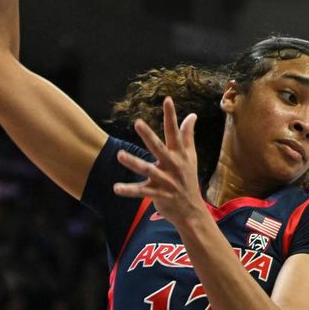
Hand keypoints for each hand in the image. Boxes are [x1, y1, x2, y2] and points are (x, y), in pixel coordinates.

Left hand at [113, 97, 203, 228]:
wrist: (191, 210)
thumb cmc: (189, 179)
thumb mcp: (191, 157)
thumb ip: (188, 135)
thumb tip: (192, 115)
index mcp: (179, 154)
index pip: (174, 132)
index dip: (171, 116)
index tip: (167, 99)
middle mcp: (172, 165)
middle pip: (158, 148)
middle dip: (148, 136)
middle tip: (138, 122)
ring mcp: (165, 180)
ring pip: (147, 170)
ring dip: (133, 162)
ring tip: (119, 154)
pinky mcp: (158, 194)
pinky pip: (141, 192)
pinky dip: (129, 190)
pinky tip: (116, 188)